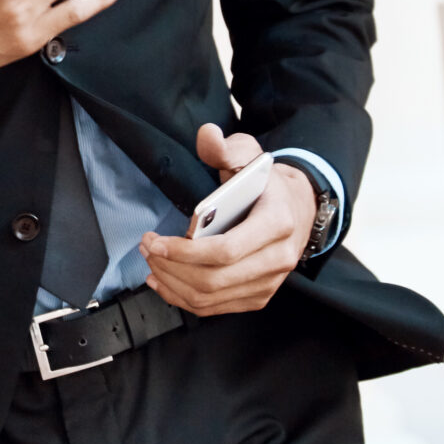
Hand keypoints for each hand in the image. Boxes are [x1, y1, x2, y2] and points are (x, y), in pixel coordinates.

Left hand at [139, 123, 317, 315]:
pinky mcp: (258, 296)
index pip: (226, 251)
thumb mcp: (249, 156)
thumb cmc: (267, 184)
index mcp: (277, 223)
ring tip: (151, 261)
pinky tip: (163, 280)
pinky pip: (215, 307)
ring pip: (210, 298)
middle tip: (147, 247)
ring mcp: (270, 283)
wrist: (297, 208)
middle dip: (170, 266)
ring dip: (171, 283)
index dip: (184, 252)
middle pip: (213, 279)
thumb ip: (226, 147)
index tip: (154, 241)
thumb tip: (207, 135)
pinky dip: (183, 298)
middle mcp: (278, 259)